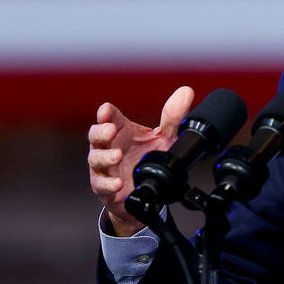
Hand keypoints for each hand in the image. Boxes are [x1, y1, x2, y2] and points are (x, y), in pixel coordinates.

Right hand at [87, 86, 194, 236]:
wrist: (148, 191)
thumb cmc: (149, 160)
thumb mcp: (165, 138)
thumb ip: (173, 117)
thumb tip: (186, 92)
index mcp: (122, 132)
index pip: (110, 117)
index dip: (106, 113)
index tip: (106, 110)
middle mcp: (109, 147)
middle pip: (96, 136)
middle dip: (100, 132)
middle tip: (110, 130)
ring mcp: (105, 168)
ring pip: (96, 159)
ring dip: (105, 157)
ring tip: (117, 156)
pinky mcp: (105, 188)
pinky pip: (101, 185)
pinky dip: (108, 184)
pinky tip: (117, 183)